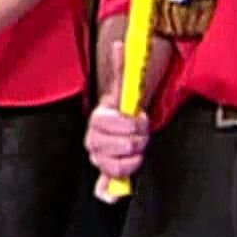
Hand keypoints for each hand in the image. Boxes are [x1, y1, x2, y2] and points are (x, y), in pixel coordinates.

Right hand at [89, 36, 170, 200]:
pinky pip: (105, 188)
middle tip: (143, 134)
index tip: (140, 118)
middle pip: (114, 147)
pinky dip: (111, 191)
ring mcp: (98, 159)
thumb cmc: (122, 110)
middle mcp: (93, 141)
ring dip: (132, 159)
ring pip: (114, 166)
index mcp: (96, 119)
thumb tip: (120, 45)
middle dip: (135, 140)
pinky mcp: (105, 177)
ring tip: (138, 149)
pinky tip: (118, 189)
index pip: (110, 124)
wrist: (119, 127)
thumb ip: (122, 68)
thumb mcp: (123, 89)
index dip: (130, 123)